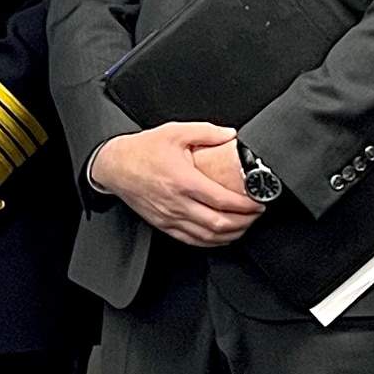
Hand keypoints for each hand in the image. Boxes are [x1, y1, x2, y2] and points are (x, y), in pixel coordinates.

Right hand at [88, 120, 264, 248]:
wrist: (115, 166)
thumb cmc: (143, 150)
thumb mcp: (175, 132)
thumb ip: (206, 132)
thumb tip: (230, 134)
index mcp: (183, 180)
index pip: (222, 200)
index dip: (245, 205)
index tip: (258, 201)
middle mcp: (177, 203)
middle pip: (219, 223)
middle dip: (244, 222)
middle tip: (257, 214)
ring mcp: (170, 217)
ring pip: (207, 236)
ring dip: (231, 234)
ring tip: (245, 225)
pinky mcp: (164, 225)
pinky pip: (192, 240)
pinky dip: (212, 242)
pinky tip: (223, 236)